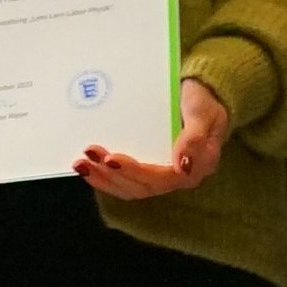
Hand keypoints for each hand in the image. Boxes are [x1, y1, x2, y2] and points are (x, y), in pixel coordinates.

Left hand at [77, 79, 229, 199]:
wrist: (203, 98)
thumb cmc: (205, 102)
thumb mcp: (204, 112)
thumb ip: (195, 137)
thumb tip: (181, 164)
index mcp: (196, 167)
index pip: (163, 178)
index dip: (136, 171)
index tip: (111, 158)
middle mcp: (179, 177)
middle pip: (143, 187)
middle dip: (113, 174)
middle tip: (89, 153)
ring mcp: (162, 176)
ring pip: (131, 189)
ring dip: (104, 179)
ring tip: (82, 163)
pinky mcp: (149, 171)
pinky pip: (126, 183)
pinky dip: (105, 178)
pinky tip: (88, 169)